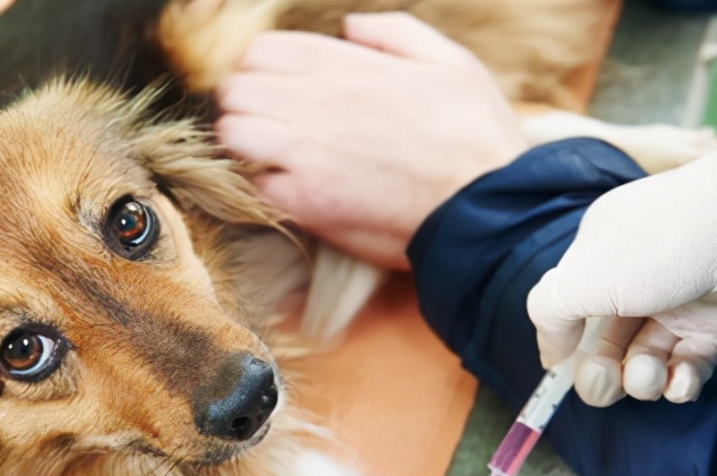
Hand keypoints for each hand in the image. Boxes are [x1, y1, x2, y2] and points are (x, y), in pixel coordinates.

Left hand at [216, 12, 524, 269]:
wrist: (485, 207)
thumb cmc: (474, 136)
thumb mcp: (449, 62)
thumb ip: (394, 33)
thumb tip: (348, 27)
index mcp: (345, 65)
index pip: (261, 51)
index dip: (262, 68)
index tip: (279, 87)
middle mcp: (316, 103)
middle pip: (236, 89)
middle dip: (245, 102)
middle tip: (270, 122)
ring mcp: (305, 154)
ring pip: (232, 133)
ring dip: (244, 141)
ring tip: (272, 154)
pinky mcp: (306, 202)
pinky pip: (254, 184)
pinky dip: (263, 185)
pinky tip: (289, 188)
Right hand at [526, 111, 716, 405]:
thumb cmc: (664, 244)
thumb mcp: (583, 275)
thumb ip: (548, 312)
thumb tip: (551, 352)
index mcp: (600, 251)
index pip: (569, 306)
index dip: (563, 343)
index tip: (561, 371)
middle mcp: (637, 274)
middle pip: (605, 341)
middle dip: (600, 372)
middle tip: (606, 382)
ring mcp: (680, 298)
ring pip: (645, 357)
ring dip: (642, 379)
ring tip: (652, 375)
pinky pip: (689, 363)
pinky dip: (681, 380)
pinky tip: (680, 382)